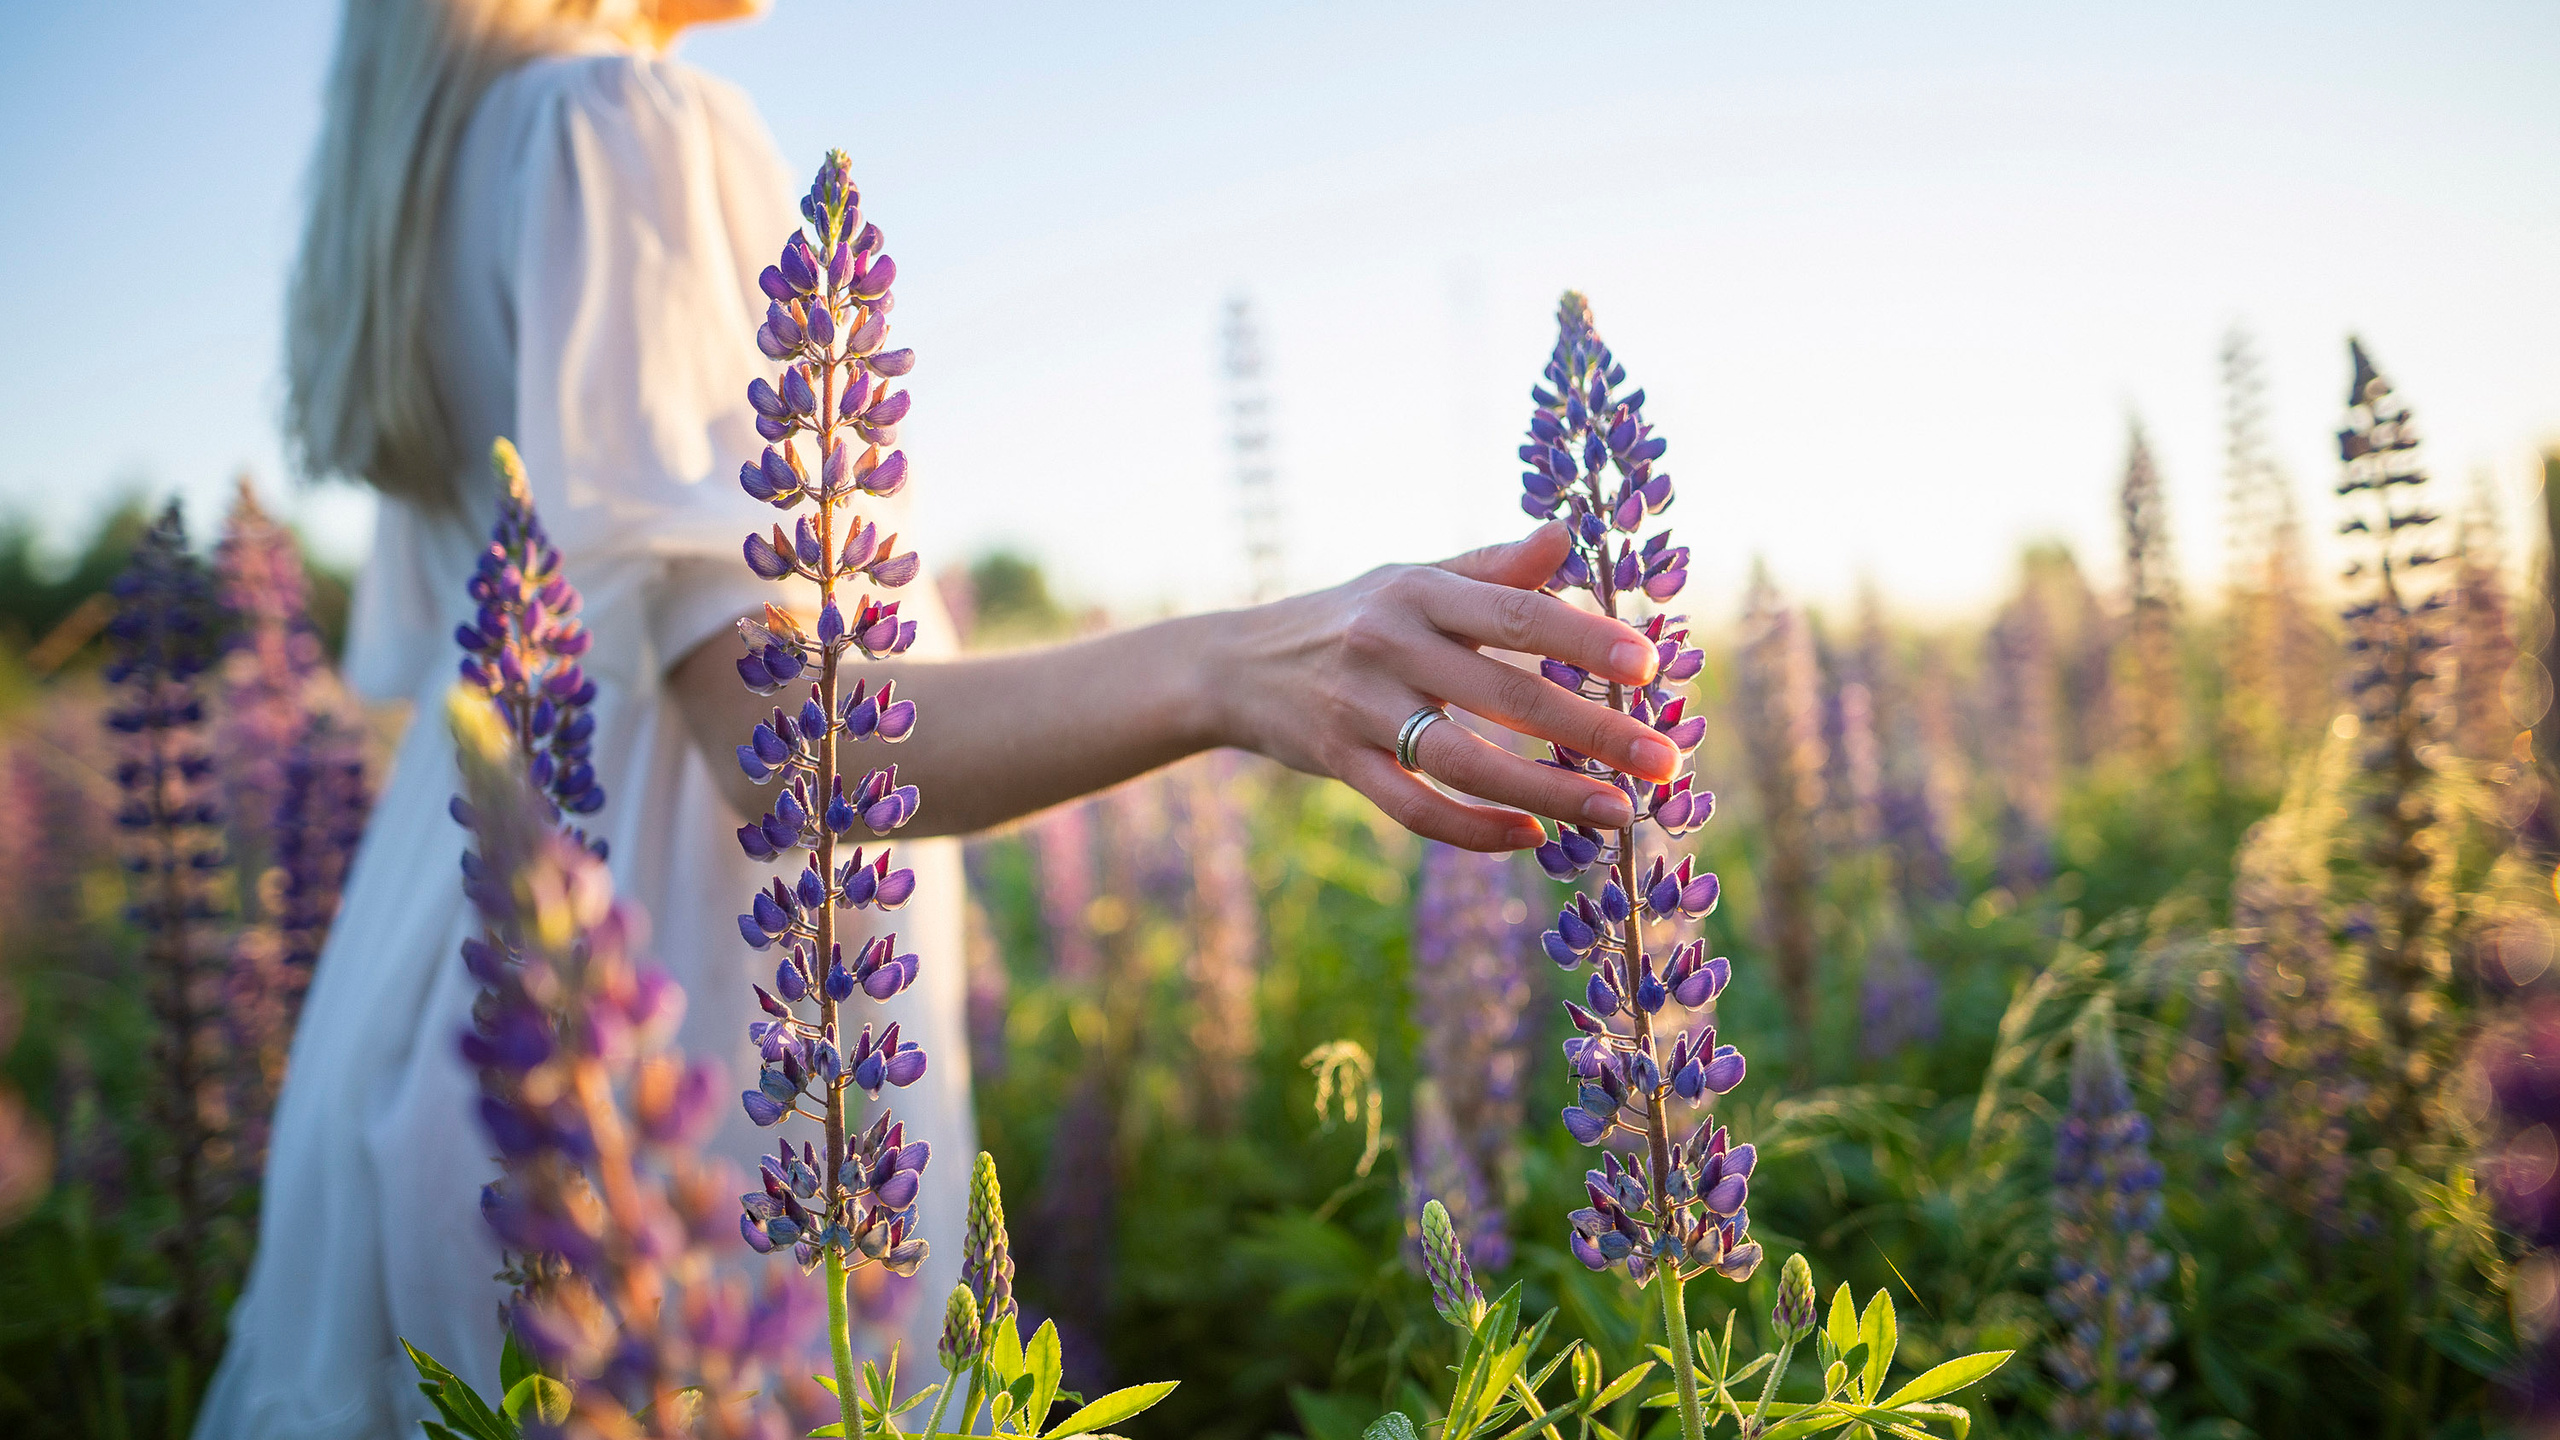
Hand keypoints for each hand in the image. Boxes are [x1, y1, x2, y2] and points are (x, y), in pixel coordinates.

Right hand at [1211, 522, 1680, 851]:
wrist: (1237, 665)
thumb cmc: (1351, 616)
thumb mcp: (1414, 577)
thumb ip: (1493, 567)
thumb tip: (1569, 536)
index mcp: (1420, 591)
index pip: (1517, 614)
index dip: (1586, 639)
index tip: (1651, 668)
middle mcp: (1390, 645)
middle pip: (1506, 694)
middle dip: (1595, 731)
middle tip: (1664, 762)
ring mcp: (1361, 709)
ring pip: (1466, 762)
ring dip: (1549, 792)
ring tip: (1617, 813)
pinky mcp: (1340, 764)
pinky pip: (1416, 809)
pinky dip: (1477, 831)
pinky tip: (1532, 837)